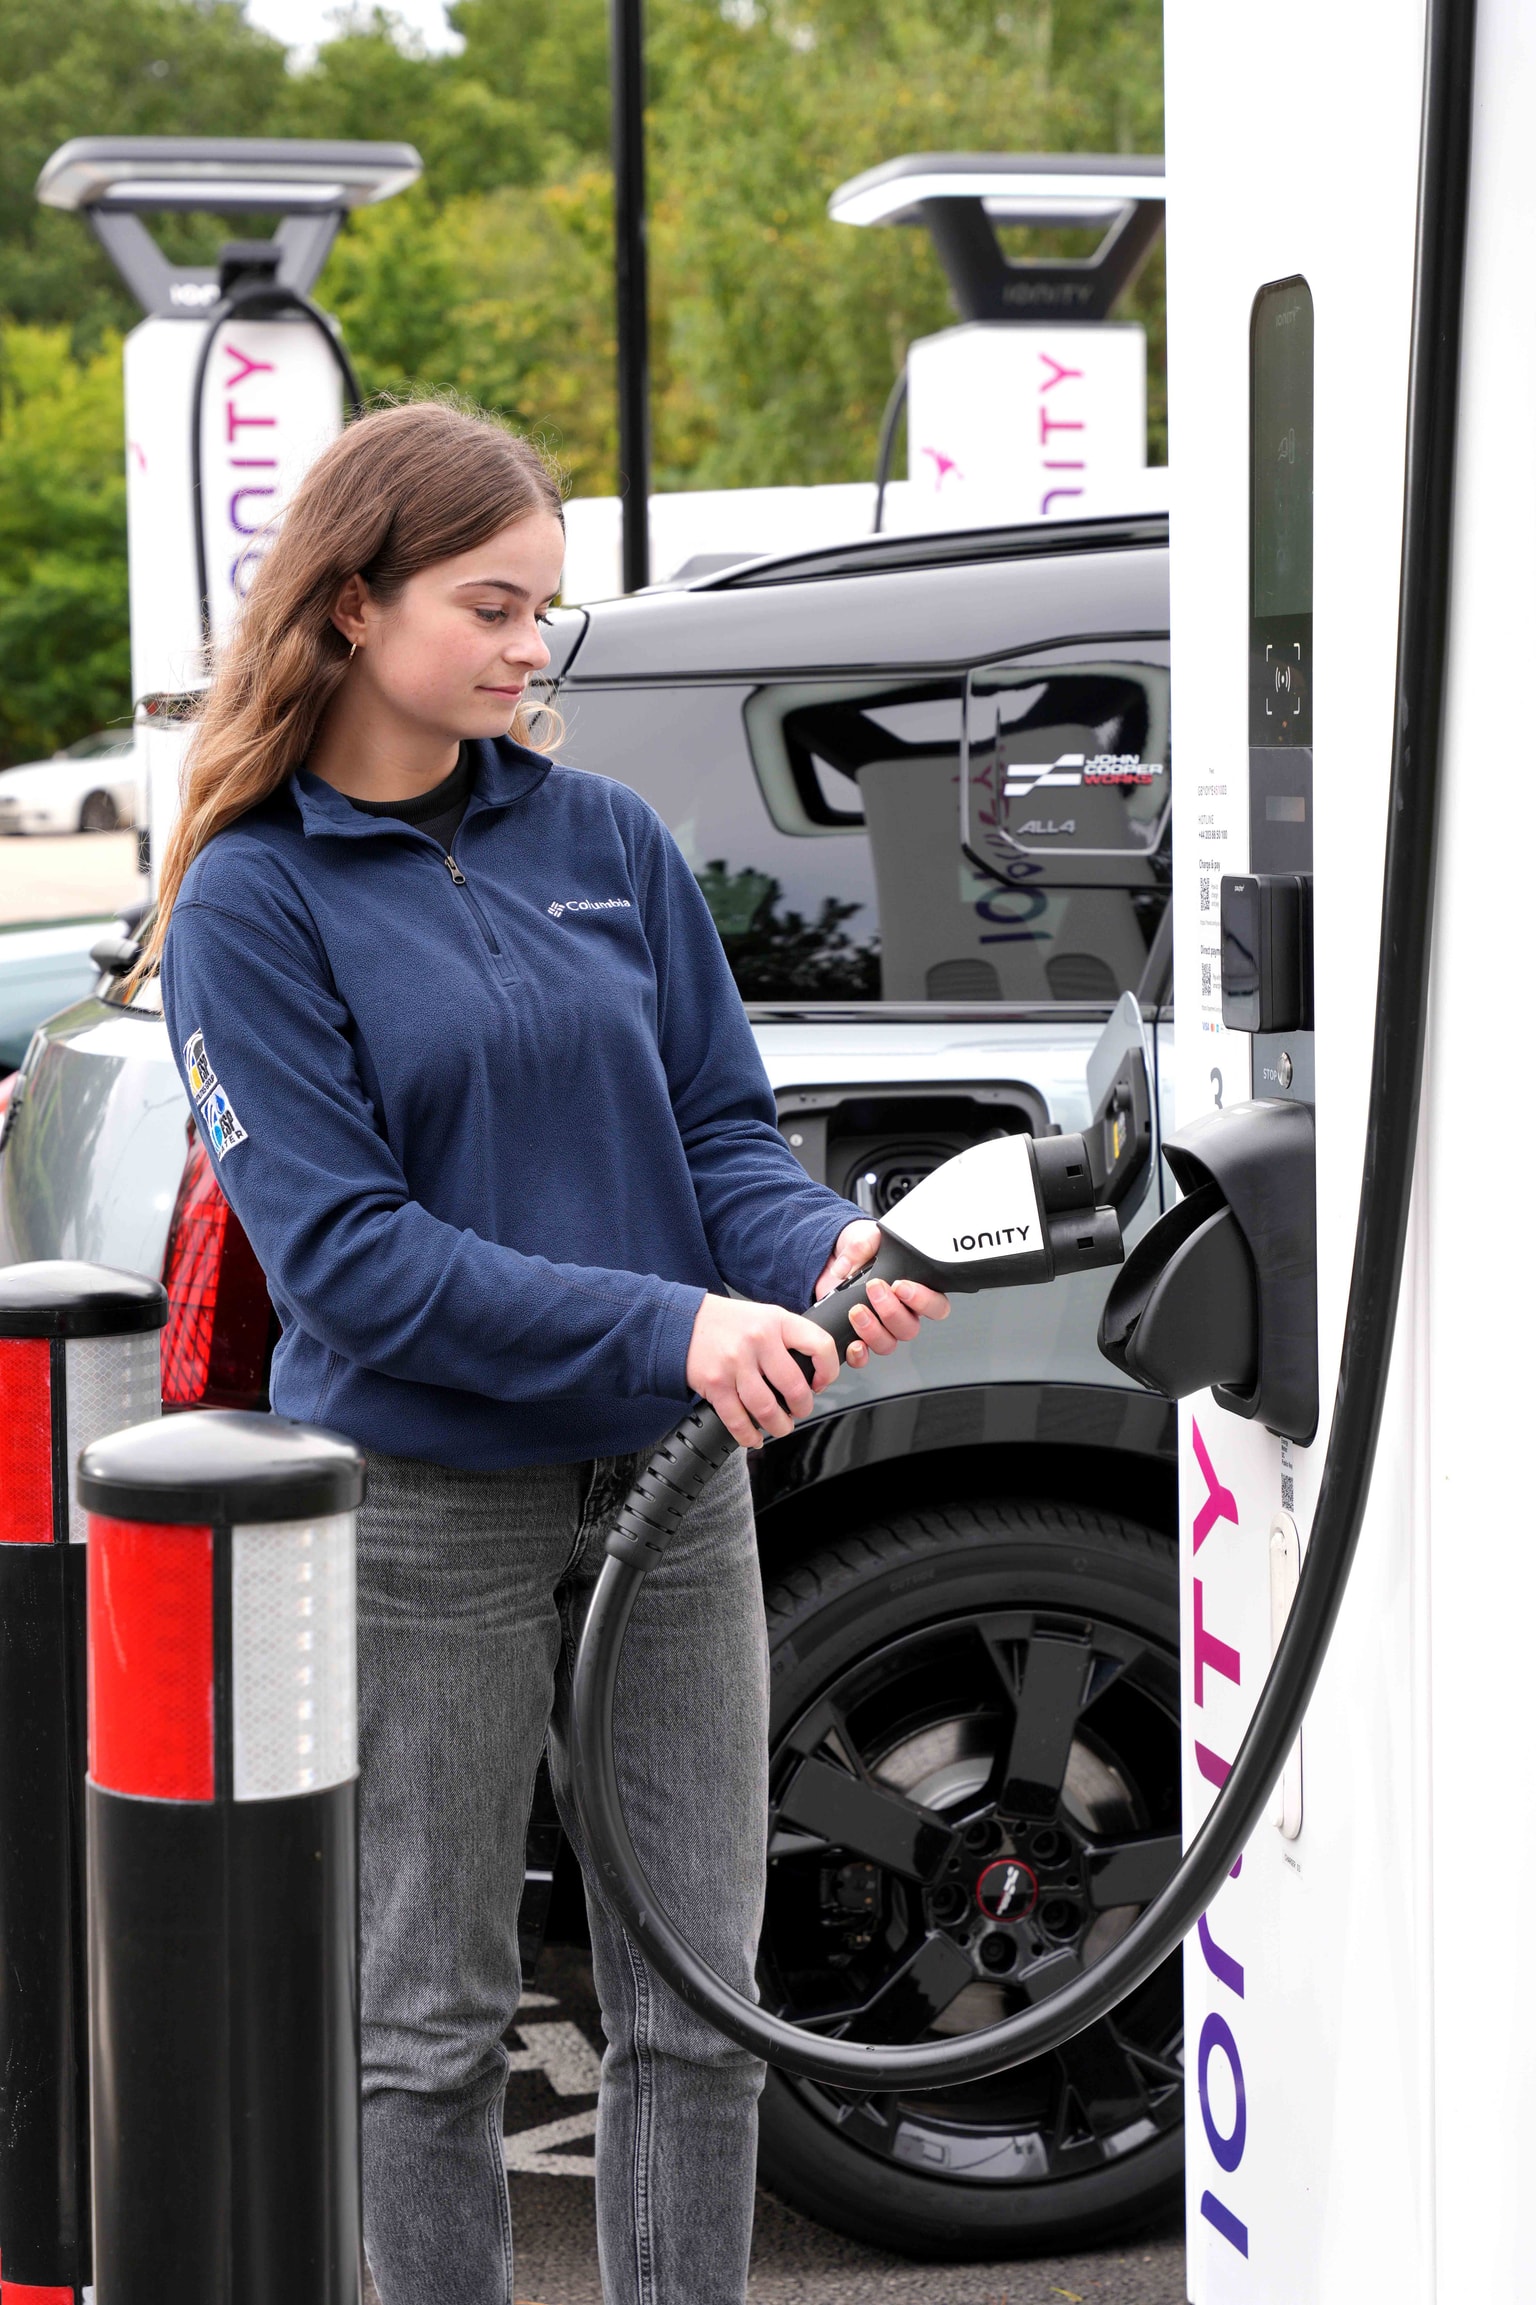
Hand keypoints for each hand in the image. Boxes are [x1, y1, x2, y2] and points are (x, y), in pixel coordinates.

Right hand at [686, 1295, 842, 1448]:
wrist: (681, 1321)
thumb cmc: (726, 1322)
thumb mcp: (763, 1316)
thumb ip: (787, 1338)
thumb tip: (811, 1373)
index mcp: (777, 1321)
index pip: (820, 1345)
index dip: (828, 1371)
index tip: (821, 1382)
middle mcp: (758, 1340)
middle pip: (795, 1387)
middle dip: (802, 1408)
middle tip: (799, 1410)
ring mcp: (735, 1363)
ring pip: (768, 1410)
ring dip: (779, 1426)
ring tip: (780, 1426)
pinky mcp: (715, 1384)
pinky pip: (738, 1421)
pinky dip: (749, 1436)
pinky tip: (754, 1436)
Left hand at [813, 1221, 949, 1370]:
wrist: (830, 1260)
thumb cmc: (858, 1250)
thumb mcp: (864, 1236)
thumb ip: (863, 1243)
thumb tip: (849, 1265)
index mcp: (915, 1291)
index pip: (936, 1306)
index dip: (923, 1300)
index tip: (901, 1285)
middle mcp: (901, 1314)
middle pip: (910, 1328)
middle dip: (891, 1310)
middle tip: (874, 1289)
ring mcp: (880, 1328)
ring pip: (888, 1344)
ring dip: (873, 1330)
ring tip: (857, 1309)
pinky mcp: (857, 1337)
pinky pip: (864, 1357)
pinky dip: (859, 1354)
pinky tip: (852, 1341)